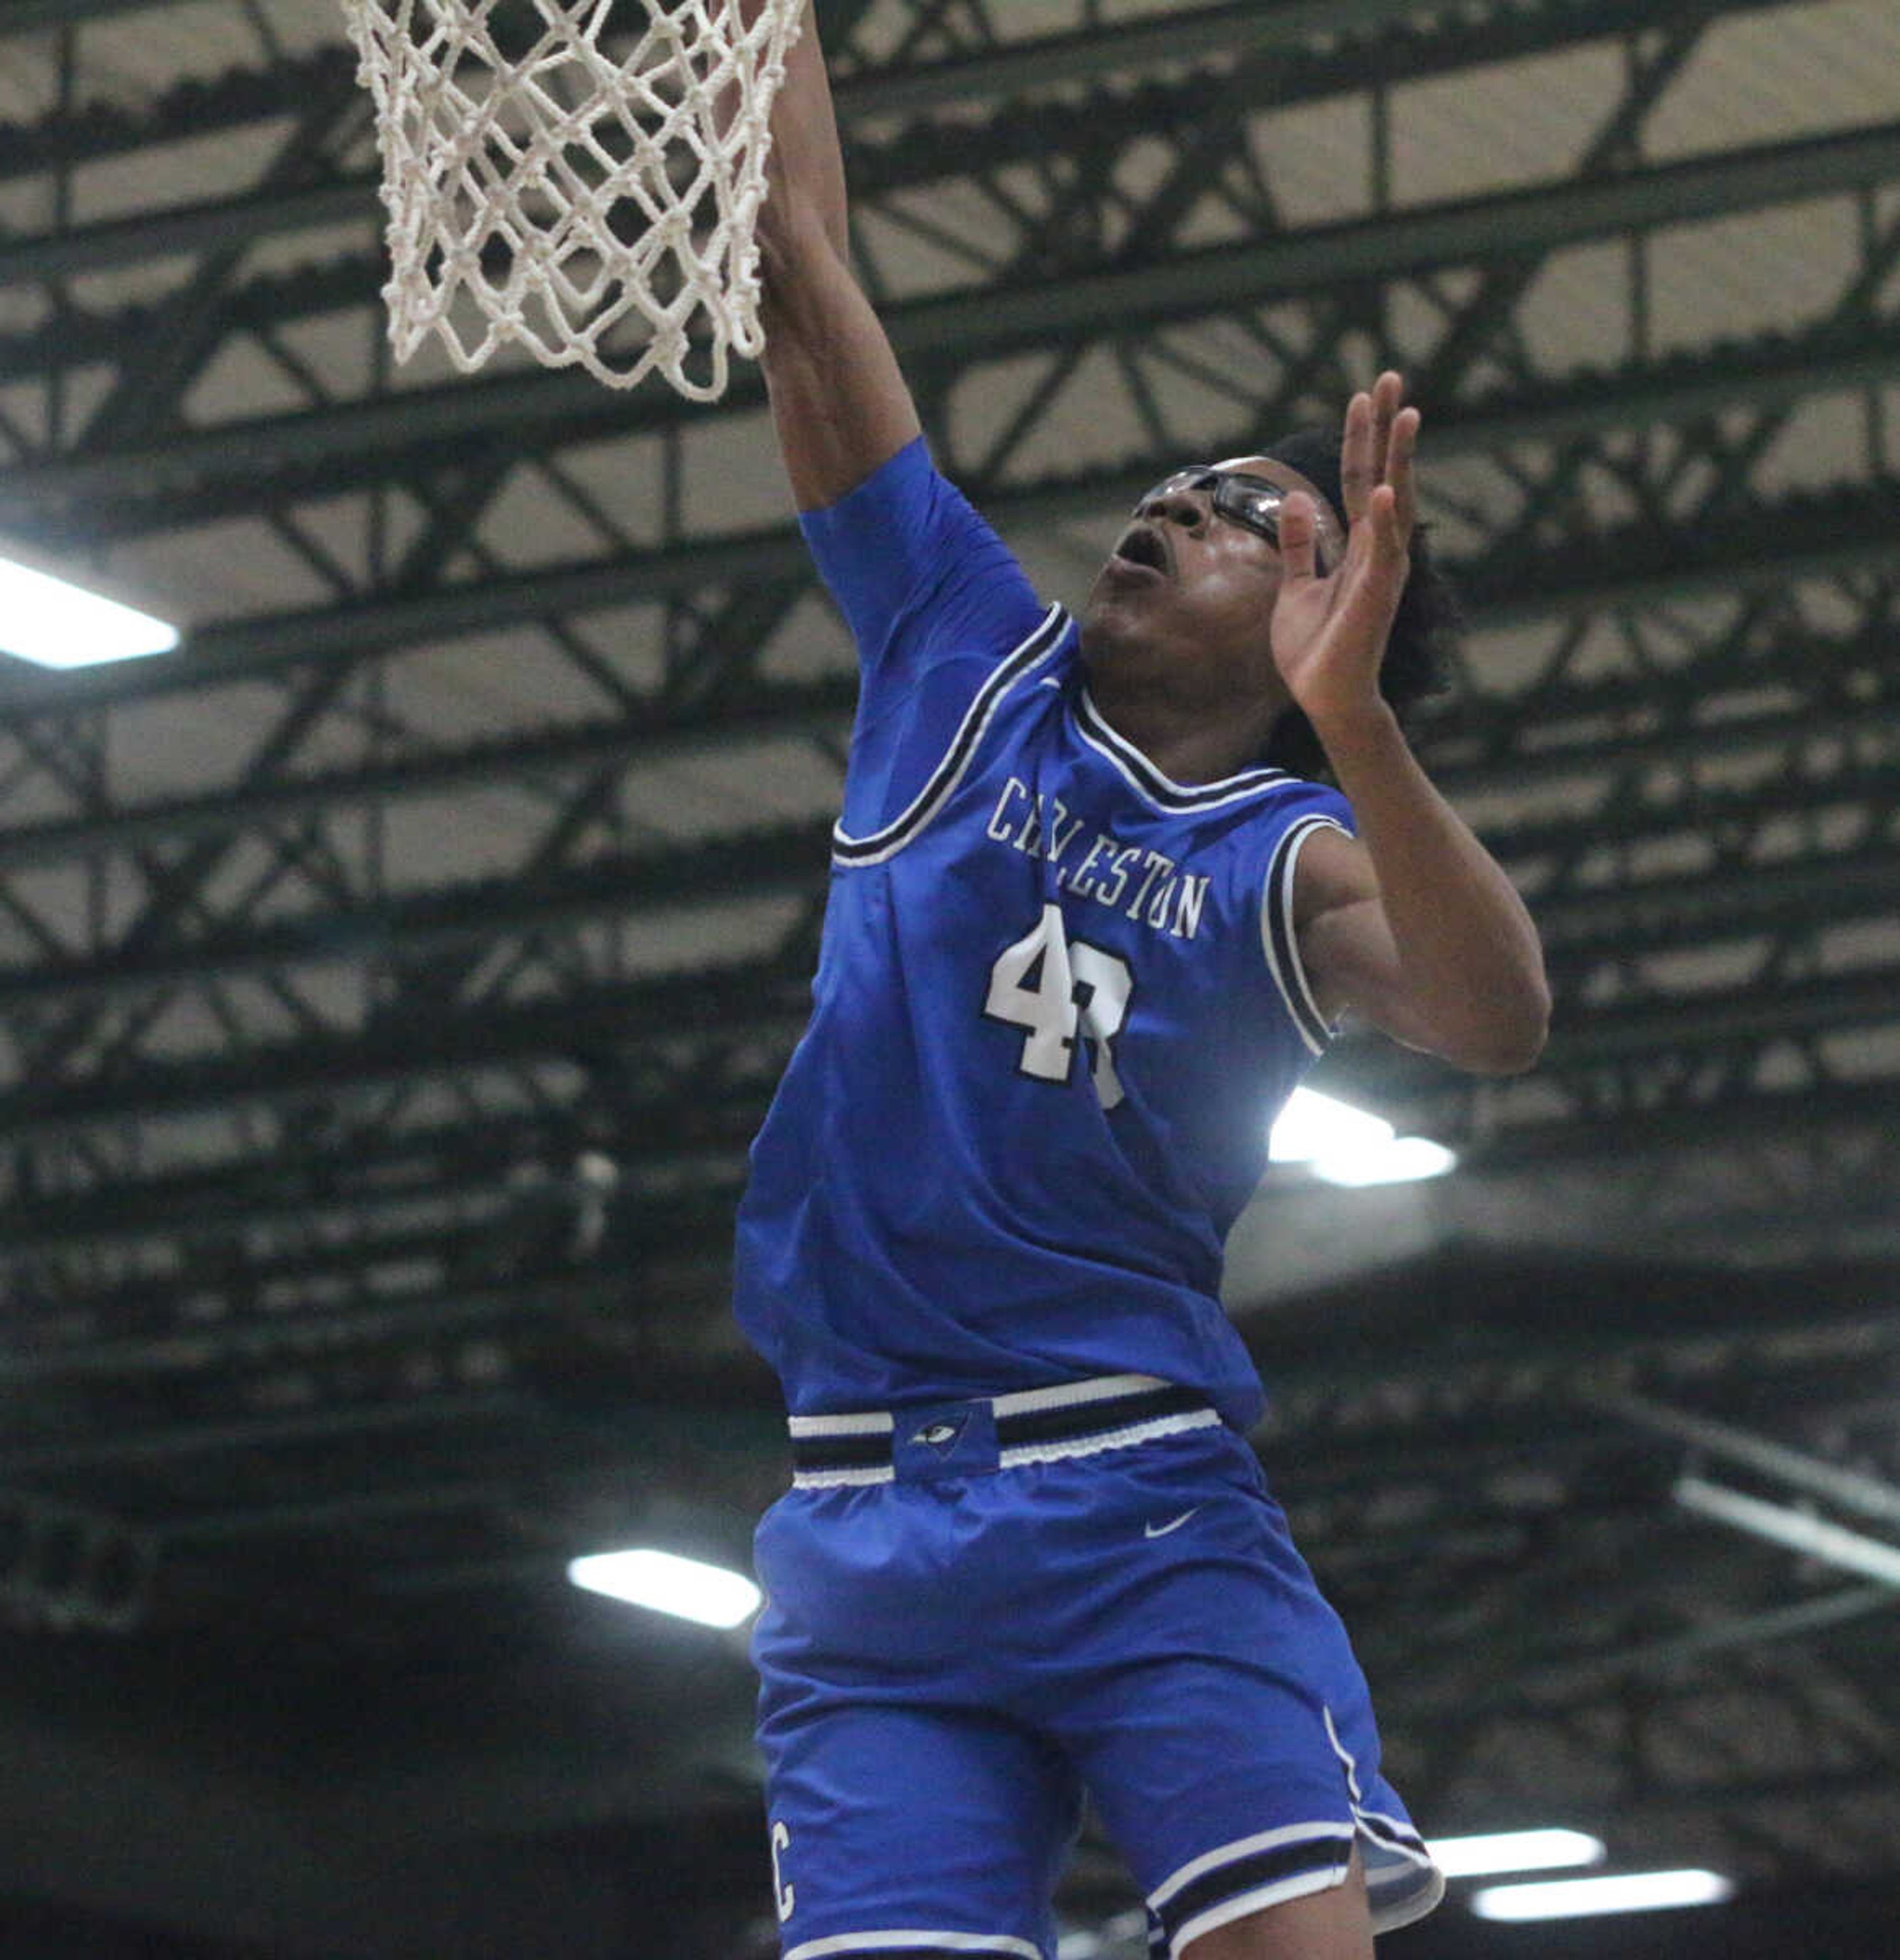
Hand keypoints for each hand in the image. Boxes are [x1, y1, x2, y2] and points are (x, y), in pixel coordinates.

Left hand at [1270, 371, 1418, 732]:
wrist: (1323, 697)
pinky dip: (1387, 521)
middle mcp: (1377, 550)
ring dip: (1400, 459)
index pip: (1361, 479)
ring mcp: (1381, 571)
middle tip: (1391, 378)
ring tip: (1406, 414)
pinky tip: (1389, 489)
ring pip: (1394, 504)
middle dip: (1386, 429)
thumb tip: (1295, 498)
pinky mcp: (1376, 597)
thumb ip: (1299, 544)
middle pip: (1384, 477)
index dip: (1360, 438)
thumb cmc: (1315, 649)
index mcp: (1358, 545)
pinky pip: (1384, 553)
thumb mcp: (1296, 586)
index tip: (1362, 395)